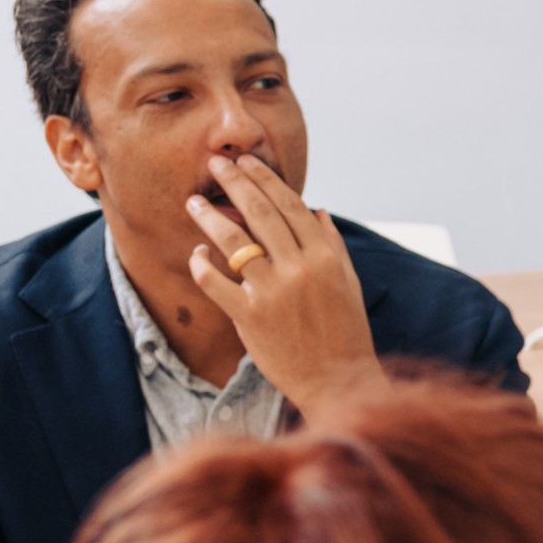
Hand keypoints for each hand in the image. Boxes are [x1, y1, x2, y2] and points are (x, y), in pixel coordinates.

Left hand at [183, 154, 385, 415]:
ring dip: (209, 217)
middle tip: (215, 163)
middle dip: (234, 183)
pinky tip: (196, 253)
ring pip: (233, 242)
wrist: (337, 381)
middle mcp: (300, 270)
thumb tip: (318, 210)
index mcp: (326, 258)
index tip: (246, 161)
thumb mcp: (349, 284)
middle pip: (260, 214)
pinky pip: (215, 282)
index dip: (265, 179)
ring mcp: (273, 293)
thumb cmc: (345, 332)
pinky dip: (201, 264)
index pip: (290, 206)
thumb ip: (333, 245)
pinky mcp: (250, 317)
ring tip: (193, 202)